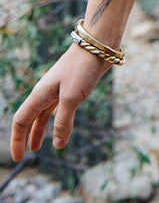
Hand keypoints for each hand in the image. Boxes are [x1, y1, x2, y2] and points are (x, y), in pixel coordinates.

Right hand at [10, 44, 109, 160]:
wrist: (98, 45)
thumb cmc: (82, 68)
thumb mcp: (71, 98)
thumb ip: (63, 122)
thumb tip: (58, 145)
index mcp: (40, 94)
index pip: (21, 121)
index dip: (17, 140)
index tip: (18, 158)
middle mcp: (45, 91)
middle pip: (30, 118)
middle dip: (26, 137)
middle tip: (25, 156)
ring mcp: (58, 88)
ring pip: (43, 114)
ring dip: (40, 130)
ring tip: (38, 147)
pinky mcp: (71, 86)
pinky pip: (57, 108)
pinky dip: (55, 121)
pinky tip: (60, 127)